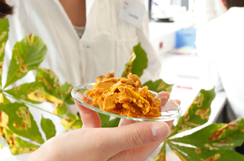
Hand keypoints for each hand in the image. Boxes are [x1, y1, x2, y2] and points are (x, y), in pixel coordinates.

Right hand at [27, 92, 175, 160]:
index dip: (165, 118)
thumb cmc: (70, 159)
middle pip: (141, 129)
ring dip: (125, 107)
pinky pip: (96, 125)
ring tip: (134, 90)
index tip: (173, 100)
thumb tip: (165, 128)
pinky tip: (86, 100)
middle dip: (150, 109)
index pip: (154, 136)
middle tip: (160, 92)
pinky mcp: (87, 145)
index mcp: (128, 157)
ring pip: (121, 125)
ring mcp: (104, 150)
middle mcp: (119, 154)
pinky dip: (94, 112)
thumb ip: (134, 135)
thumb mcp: (104, 143)